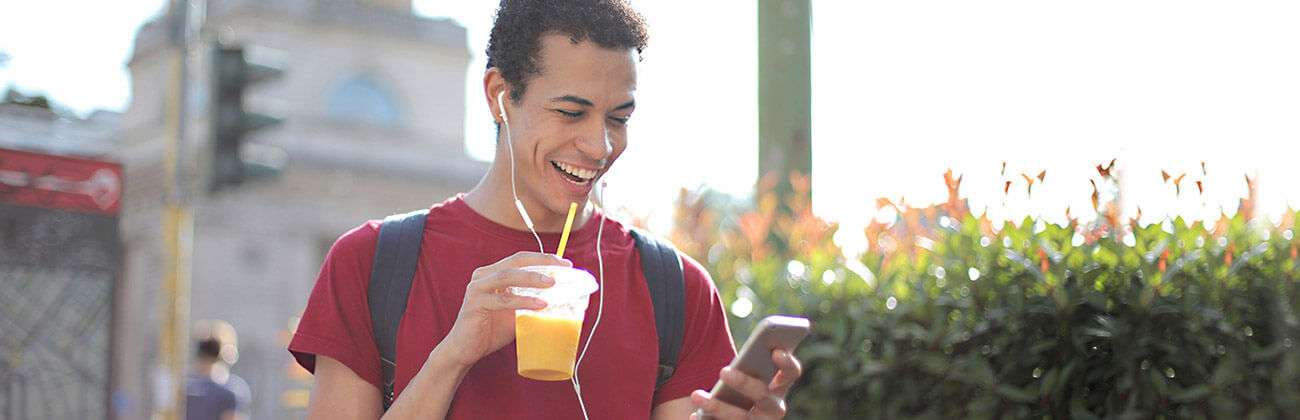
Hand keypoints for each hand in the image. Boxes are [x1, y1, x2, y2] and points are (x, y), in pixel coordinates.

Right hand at [437, 252, 569, 368]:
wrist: (466, 350)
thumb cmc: (492, 330)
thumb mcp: (517, 313)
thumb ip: (532, 304)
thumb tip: (563, 302)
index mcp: (493, 273)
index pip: (521, 259)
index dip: (543, 258)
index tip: (565, 264)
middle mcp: (484, 275)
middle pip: (516, 261)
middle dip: (542, 262)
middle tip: (563, 268)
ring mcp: (477, 288)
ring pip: (508, 276)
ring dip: (533, 278)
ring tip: (553, 284)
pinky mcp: (475, 303)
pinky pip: (503, 299)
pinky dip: (523, 301)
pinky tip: (540, 305)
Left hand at [689, 350, 802, 419]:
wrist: (732, 416)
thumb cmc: (738, 385)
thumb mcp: (745, 372)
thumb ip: (747, 360)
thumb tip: (738, 349)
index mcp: (779, 385)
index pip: (791, 373)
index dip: (787, 363)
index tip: (775, 351)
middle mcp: (774, 408)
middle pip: (763, 395)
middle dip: (744, 382)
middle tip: (722, 370)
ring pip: (740, 417)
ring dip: (717, 406)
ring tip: (696, 395)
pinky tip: (694, 416)